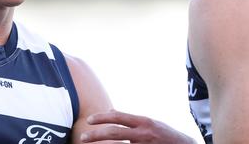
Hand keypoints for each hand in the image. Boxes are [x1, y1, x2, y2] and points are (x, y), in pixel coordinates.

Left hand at [79, 109, 195, 143]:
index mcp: (143, 122)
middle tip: (83, 137)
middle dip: (96, 135)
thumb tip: (111, 111)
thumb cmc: (165, 135)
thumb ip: (131, 120)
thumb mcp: (150, 123)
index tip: (89, 120)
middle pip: (115, 133)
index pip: (119, 117)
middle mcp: (143, 133)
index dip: (102, 118)